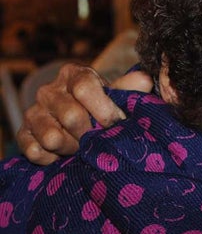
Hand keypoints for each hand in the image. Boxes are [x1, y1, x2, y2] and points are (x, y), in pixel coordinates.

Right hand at [17, 64, 152, 164]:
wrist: (79, 123)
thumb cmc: (102, 107)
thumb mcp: (117, 95)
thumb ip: (130, 89)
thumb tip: (145, 81)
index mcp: (74, 74)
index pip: (85, 88)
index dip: (103, 109)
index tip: (118, 122)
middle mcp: (49, 91)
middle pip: (71, 116)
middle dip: (91, 133)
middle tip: (100, 138)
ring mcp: (33, 113)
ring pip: (52, 137)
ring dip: (73, 148)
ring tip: (83, 146)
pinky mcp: (23, 134)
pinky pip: (36, 152)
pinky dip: (53, 159)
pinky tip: (64, 154)